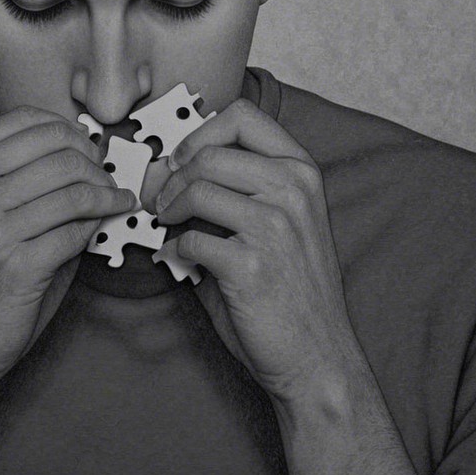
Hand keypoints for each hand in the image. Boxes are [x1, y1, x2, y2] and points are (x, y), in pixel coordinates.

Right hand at [0, 107, 134, 399]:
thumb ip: (18, 181)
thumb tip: (84, 157)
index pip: (26, 120)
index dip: (69, 130)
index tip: (87, 146)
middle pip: (58, 149)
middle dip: (95, 161)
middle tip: (108, 177)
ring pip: (73, 188)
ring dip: (107, 193)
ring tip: (117, 200)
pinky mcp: (16, 265)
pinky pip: (76, 229)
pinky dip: (100, 224)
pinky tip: (108, 223)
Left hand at [151, 97, 361, 410]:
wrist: (316, 358)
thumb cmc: (289, 290)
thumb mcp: (274, 223)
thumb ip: (230, 192)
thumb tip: (164, 170)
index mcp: (301, 171)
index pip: (242, 116)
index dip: (199, 133)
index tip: (181, 159)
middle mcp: (294, 190)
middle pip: (208, 153)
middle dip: (171, 176)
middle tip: (159, 199)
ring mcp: (275, 225)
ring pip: (196, 188)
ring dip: (168, 207)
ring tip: (166, 224)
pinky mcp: (251, 263)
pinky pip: (190, 239)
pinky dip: (175, 248)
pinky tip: (181, 259)